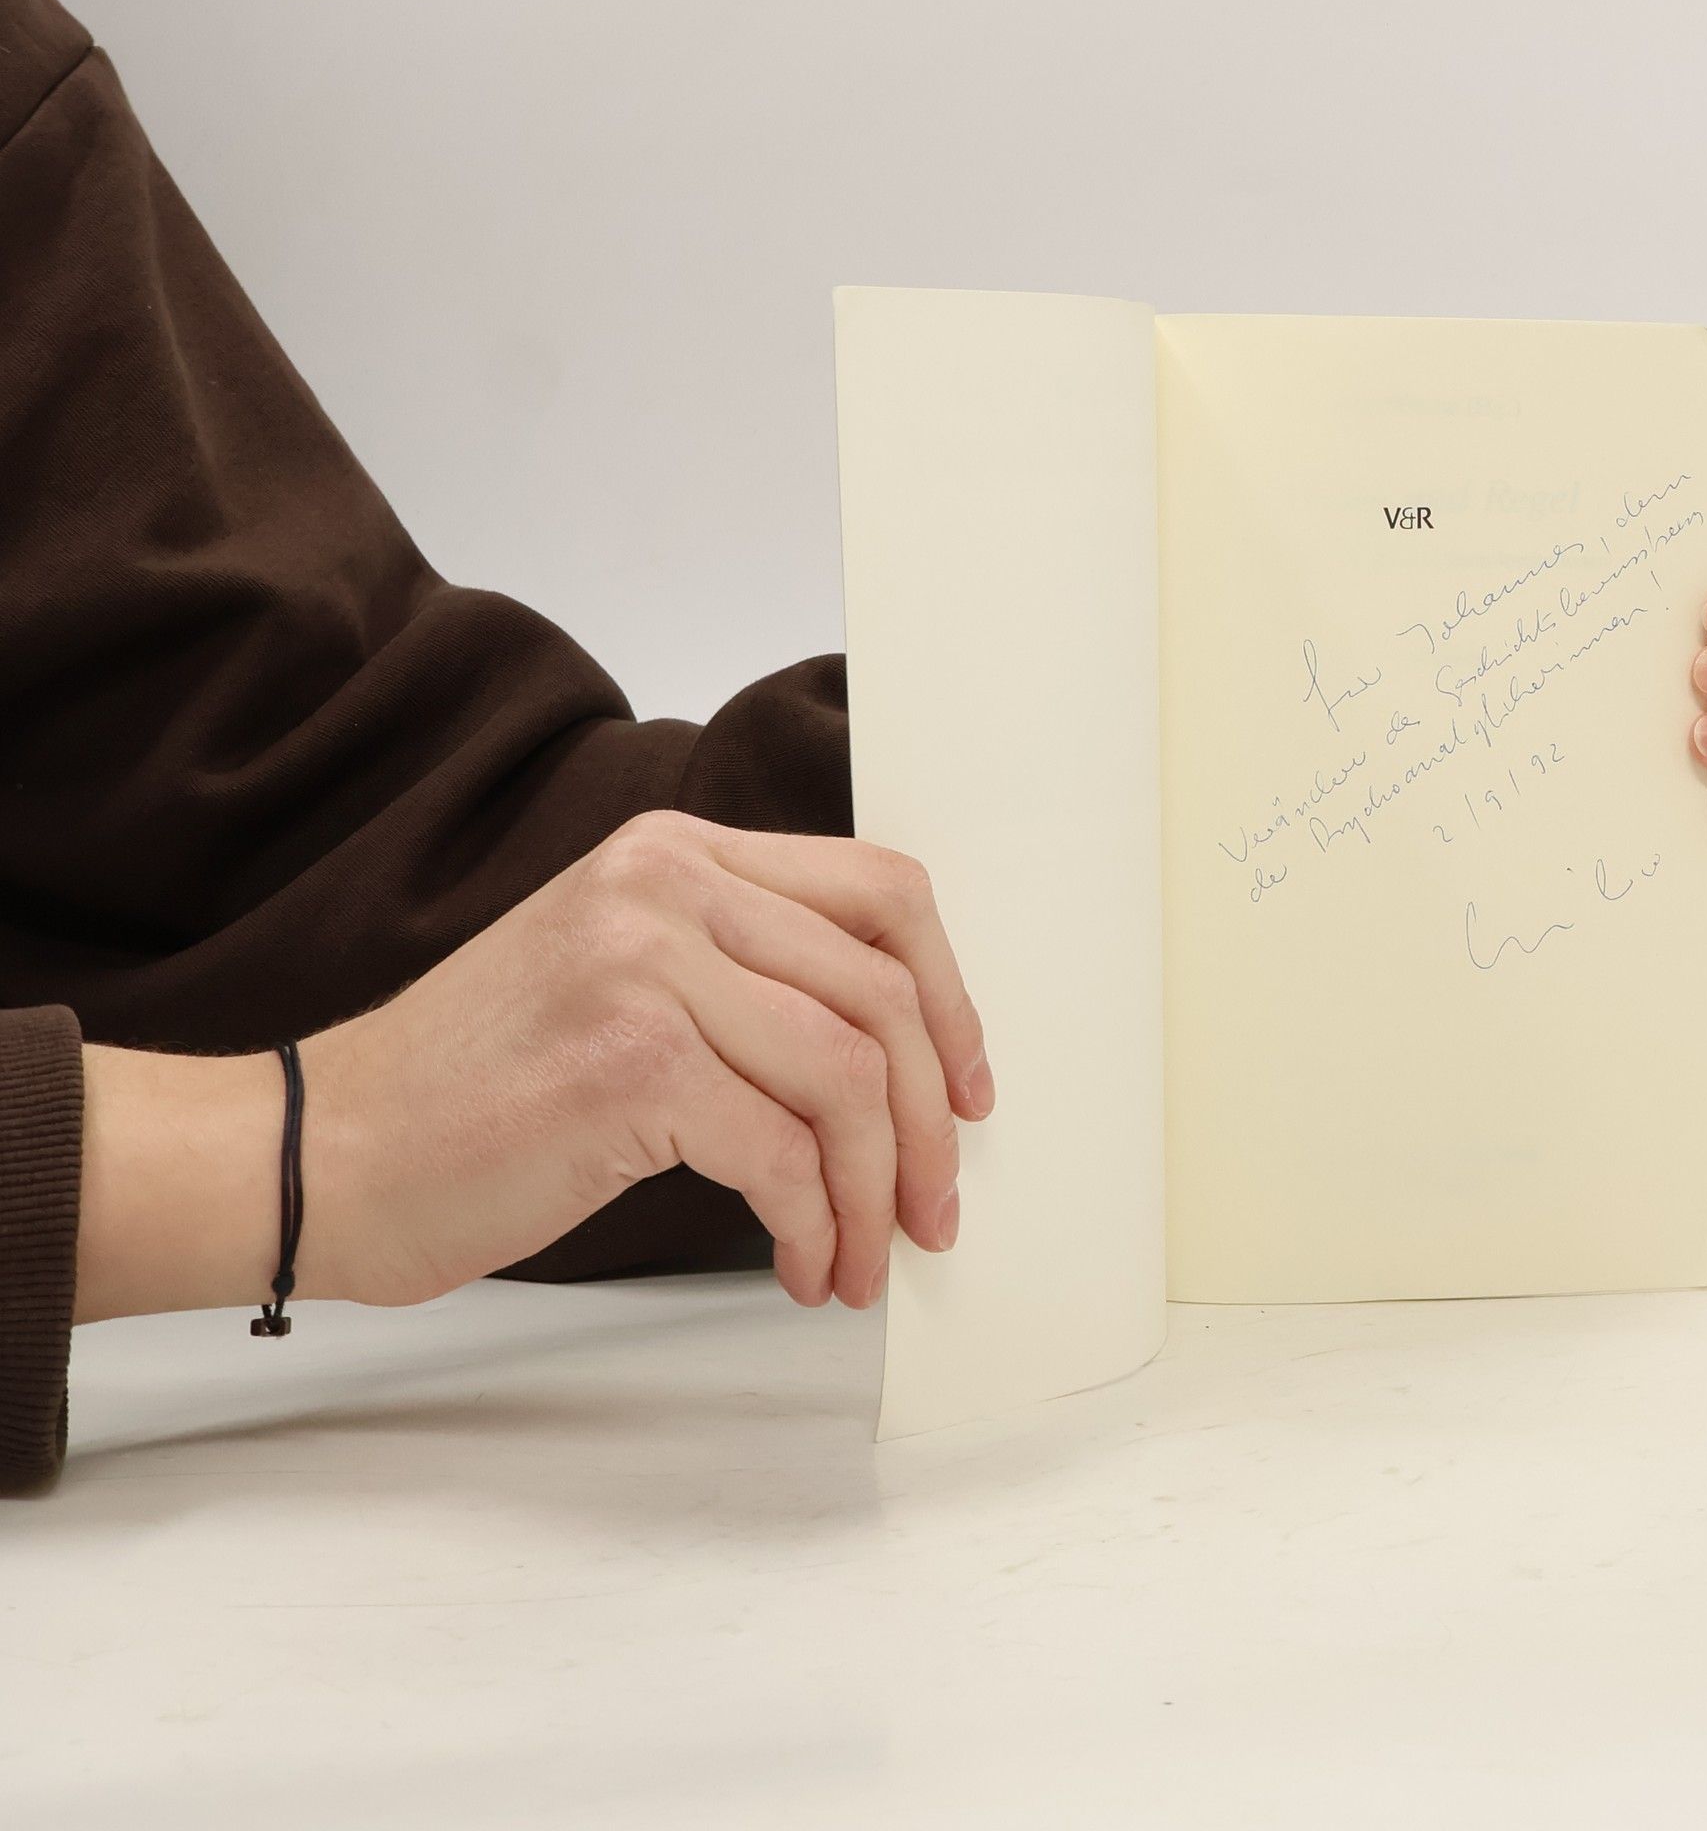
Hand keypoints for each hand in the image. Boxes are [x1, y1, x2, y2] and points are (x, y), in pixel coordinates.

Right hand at [303, 810, 993, 1309]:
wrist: (326, 1152)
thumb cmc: (477, 1087)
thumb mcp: (620, 974)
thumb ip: (743, 976)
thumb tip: (895, 1063)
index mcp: (677, 852)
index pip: (880, 893)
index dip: (951, 998)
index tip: (968, 1090)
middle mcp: (668, 884)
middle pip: (884, 991)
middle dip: (932, 1118)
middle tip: (933, 1206)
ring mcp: (647, 964)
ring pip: (850, 1077)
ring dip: (877, 1190)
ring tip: (864, 1257)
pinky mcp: (630, 1062)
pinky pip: (786, 1152)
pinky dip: (817, 1225)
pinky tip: (803, 1266)